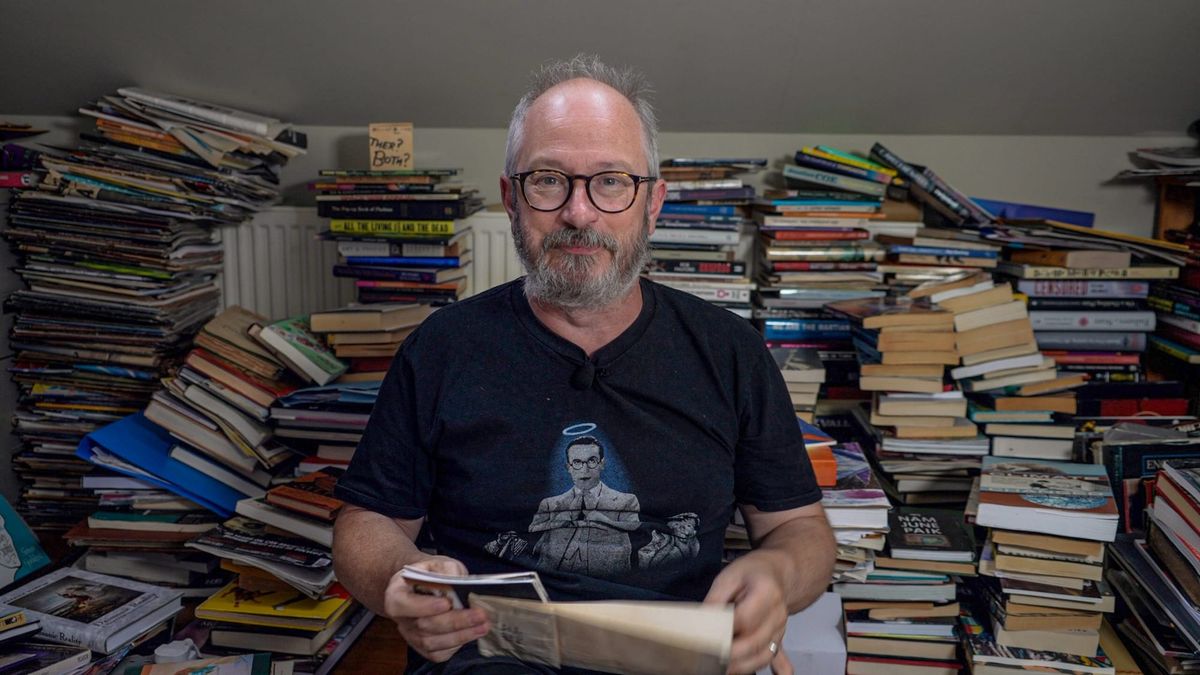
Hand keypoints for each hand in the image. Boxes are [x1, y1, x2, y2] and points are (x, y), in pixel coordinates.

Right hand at [382, 556, 489, 662]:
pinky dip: (456, 645)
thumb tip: (457, 583)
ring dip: (460, 636)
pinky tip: (472, 634)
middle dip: (454, 621)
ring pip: (432, 643)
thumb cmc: (431, 572)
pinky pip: (437, 653)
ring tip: (483, 626)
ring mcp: (410, 634)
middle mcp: (400, 618)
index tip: (447, 603)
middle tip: (479, 615)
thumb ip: (447, 569)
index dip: (424, 606)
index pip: (404, 604)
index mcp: (396, 593)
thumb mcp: (438, 562)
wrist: (424, 584)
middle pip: (423, 625)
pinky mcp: (421, 647)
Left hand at [704, 555, 788, 674]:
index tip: (706, 638)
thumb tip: (701, 621)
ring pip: (765, 655)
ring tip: (723, 669)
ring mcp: (780, 629)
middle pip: (754, 641)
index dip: (724, 631)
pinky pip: (780, 658)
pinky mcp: (779, 639)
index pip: (744, 618)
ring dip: (744, 666)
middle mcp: (777, 614)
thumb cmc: (754, 573)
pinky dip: (779, 671)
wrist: (779, 574)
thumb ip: (715, 600)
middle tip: (708, 658)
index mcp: (766, 592)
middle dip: (730, 654)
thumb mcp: (729, 576)